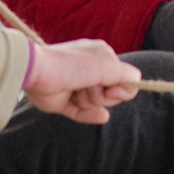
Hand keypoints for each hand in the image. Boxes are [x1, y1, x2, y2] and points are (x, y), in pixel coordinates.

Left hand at [24, 39, 140, 124]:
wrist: (37, 71)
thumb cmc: (73, 65)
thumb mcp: (107, 66)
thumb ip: (127, 75)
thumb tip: (135, 84)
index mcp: (102, 57)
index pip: (124, 78)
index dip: (122, 88)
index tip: (112, 89)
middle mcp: (91, 70)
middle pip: (111, 94)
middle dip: (102, 95)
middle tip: (88, 87)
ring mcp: (77, 86)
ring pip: (97, 105)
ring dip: (89, 101)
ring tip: (75, 92)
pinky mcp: (64, 101)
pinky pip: (82, 114)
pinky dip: (88, 115)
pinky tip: (99, 116)